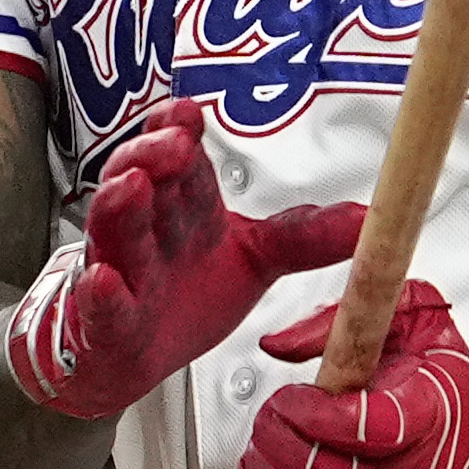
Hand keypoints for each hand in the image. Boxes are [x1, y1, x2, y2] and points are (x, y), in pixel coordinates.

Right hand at [5, 98, 361, 422]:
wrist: (134, 354)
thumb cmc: (187, 293)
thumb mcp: (257, 260)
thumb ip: (306, 237)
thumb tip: (368, 219)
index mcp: (185, 207)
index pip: (179, 159)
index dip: (178, 131)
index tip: (189, 114)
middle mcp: (149, 230)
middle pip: (142, 182)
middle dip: (151, 157)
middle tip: (173, 142)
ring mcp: (122, 272)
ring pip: (115, 233)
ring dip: (120, 207)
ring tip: (133, 184)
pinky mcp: (106, 321)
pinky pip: (100, 305)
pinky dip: (100, 293)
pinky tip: (104, 279)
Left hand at [242, 284, 468, 468]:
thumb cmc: (452, 386)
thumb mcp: (416, 324)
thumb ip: (347, 318)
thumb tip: (279, 344)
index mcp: (428, 413)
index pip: (362, 429)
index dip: (311, 416)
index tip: (291, 398)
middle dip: (277, 445)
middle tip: (269, 421)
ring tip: (261, 454)